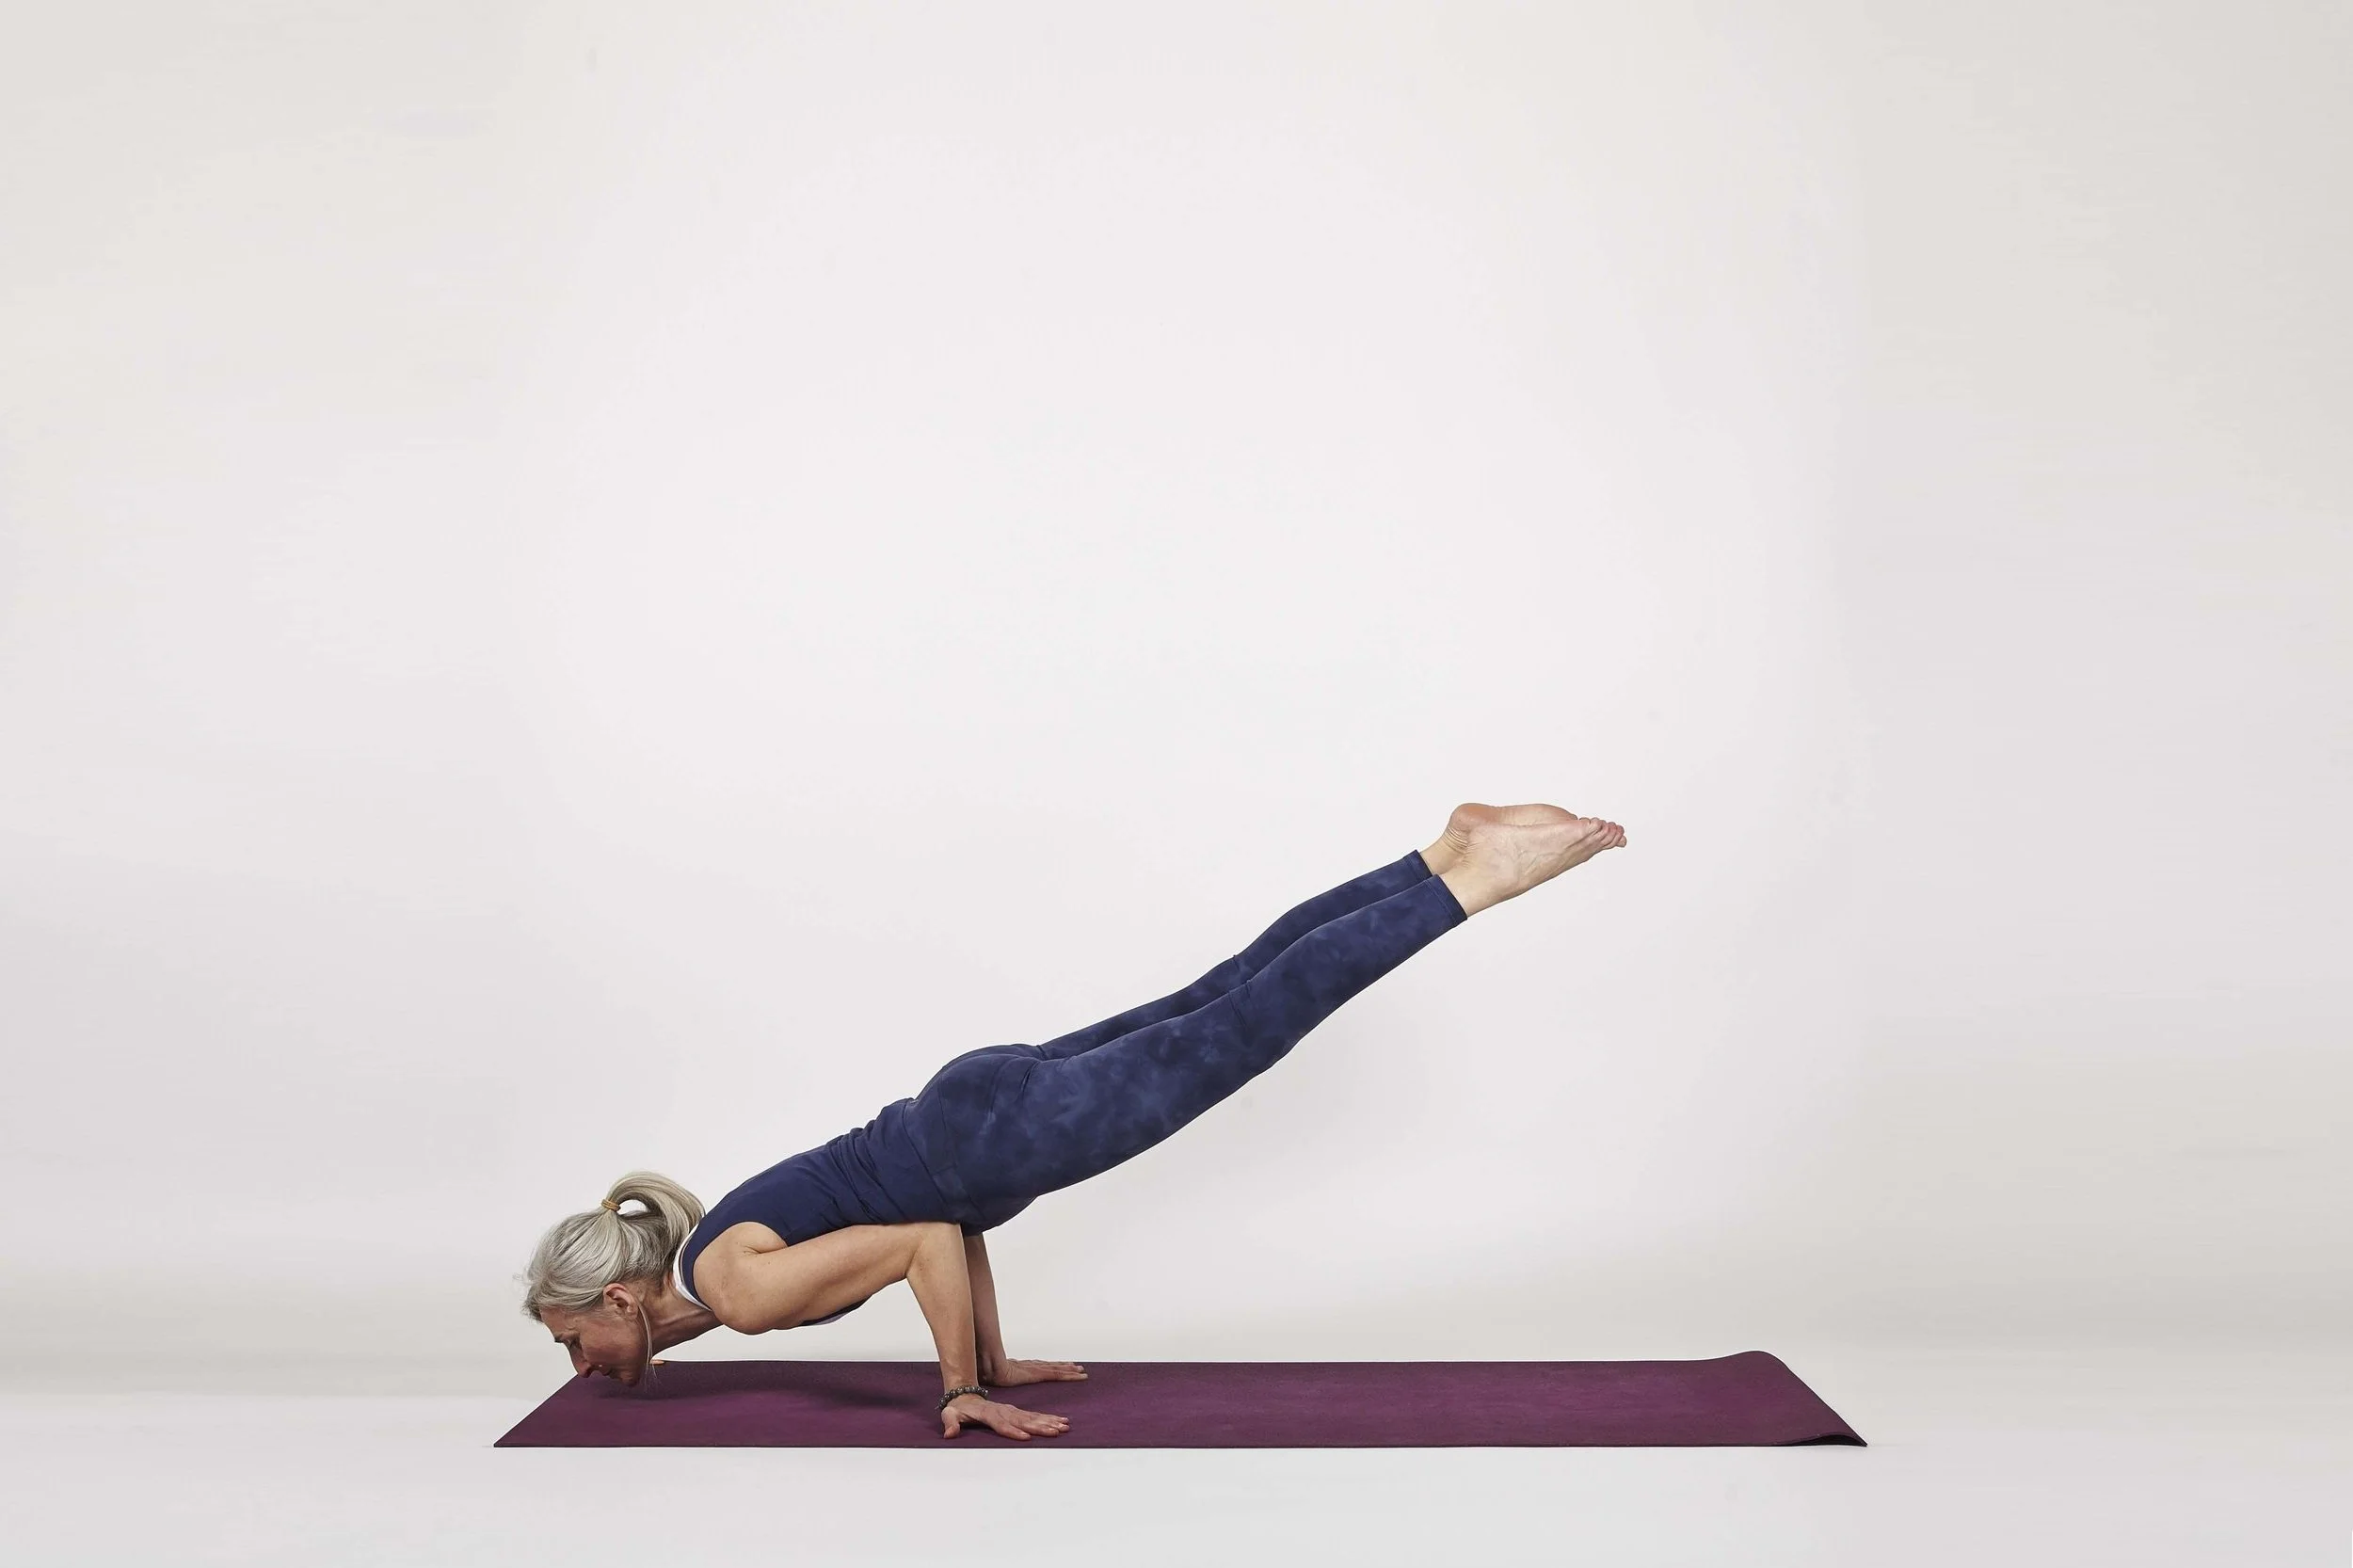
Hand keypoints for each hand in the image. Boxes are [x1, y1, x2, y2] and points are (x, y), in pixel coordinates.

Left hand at [940, 1392, 1069, 1440]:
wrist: (963, 1394)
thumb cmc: (957, 1408)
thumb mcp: (950, 1415)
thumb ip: (951, 1424)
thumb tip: (949, 1434)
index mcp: (988, 1413)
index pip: (1001, 1424)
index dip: (1012, 1431)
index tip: (1025, 1437)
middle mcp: (1003, 1411)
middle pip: (1023, 1420)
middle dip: (1040, 1427)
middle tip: (1055, 1431)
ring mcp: (1010, 1411)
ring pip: (1032, 1417)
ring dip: (1048, 1422)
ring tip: (1063, 1427)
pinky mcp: (1015, 1413)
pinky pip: (1033, 1416)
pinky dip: (1047, 1419)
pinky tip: (1059, 1422)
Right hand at [984, 1358, 1088, 1388]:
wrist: (990, 1368)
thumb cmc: (990, 1371)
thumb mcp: (997, 1375)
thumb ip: (1001, 1376)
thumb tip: (996, 1378)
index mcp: (1023, 1368)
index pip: (1041, 1367)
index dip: (1052, 1367)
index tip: (1061, 1366)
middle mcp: (1032, 1366)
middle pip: (1052, 1366)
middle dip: (1064, 1366)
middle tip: (1077, 1367)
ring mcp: (1036, 1369)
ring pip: (1057, 1369)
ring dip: (1070, 1370)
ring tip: (1081, 1370)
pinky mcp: (1038, 1374)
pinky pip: (1056, 1375)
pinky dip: (1068, 1375)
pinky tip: (1077, 1375)